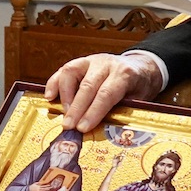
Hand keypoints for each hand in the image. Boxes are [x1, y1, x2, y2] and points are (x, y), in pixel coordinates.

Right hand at [46, 53, 163, 131]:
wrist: (140, 66)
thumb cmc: (138, 87)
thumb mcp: (140, 99)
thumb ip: (123, 111)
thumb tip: (105, 130)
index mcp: (124, 74)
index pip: (106, 94)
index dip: (93, 112)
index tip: (82, 128)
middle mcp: (106, 64)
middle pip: (87, 86)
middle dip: (76, 108)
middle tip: (68, 126)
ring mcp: (91, 60)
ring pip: (71, 72)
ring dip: (64, 95)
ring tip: (63, 114)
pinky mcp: (81, 62)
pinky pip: (64, 70)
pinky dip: (54, 83)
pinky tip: (50, 97)